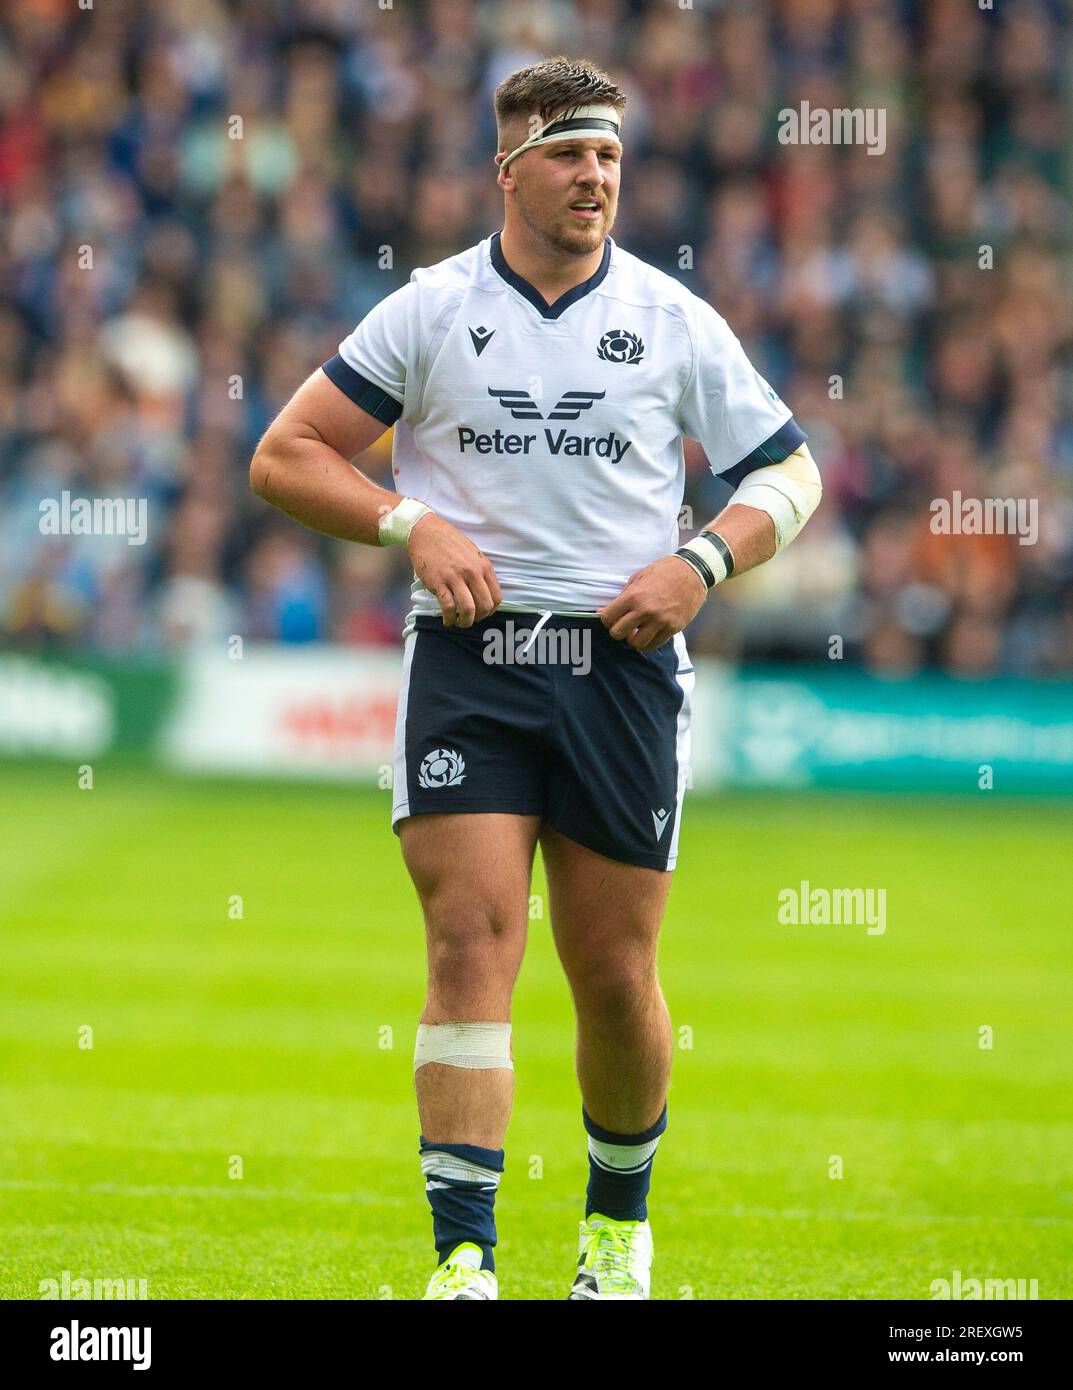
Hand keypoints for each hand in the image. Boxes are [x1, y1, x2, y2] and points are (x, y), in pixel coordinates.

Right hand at [406, 512, 501, 626]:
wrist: (426, 531)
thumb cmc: (449, 542)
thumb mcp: (473, 554)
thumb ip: (481, 572)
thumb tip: (485, 593)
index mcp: (483, 566)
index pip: (496, 597)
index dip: (491, 611)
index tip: (483, 614)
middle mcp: (472, 572)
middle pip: (484, 606)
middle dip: (479, 618)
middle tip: (471, 620)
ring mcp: (455, 578)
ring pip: (468, 610)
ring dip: (465, 622)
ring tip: (459, 623)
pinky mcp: (439, 582)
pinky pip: (448, 607)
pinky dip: (449, 619)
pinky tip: (447, 620)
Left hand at [598, 555, 707, 650]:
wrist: (693, 571)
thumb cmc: (663, 571)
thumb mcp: (639, 578)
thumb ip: (622, 597)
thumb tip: (602, 612)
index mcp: (633, 596)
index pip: (607, 618)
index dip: (607, 619)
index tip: (612, 618)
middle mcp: (645, 610)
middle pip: (617, 633)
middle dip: (618, 631)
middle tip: (625, 626)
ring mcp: (660, 621)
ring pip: (636, 644)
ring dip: (634, 639)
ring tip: (638, 631)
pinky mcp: (673, 628)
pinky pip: (654, 645)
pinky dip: (649, 642)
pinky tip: (650, 634)